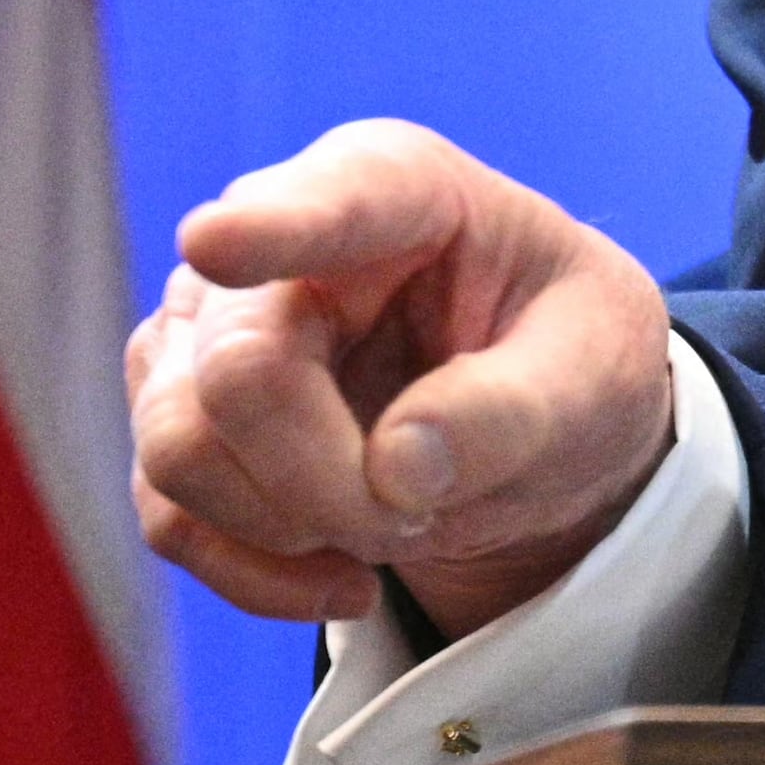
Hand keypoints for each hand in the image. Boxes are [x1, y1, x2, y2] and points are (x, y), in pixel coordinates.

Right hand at [125, 120, 679, 635]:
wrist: (538, 426)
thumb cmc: (570, 363)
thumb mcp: (596, 380)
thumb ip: (512, 414)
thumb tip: (394, 471)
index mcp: (401, 187)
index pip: (333, 201)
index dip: (271, 225)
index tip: (217, 243)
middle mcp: (278, 233)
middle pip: (238, 371)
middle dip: (326, 483)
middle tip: (420, 520)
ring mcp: (208, 325)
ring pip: (180, 447)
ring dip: (289, 530)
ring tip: (398, 532)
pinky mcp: (180, 414)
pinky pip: (168, 515)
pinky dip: (255, 574)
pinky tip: (345, 577)